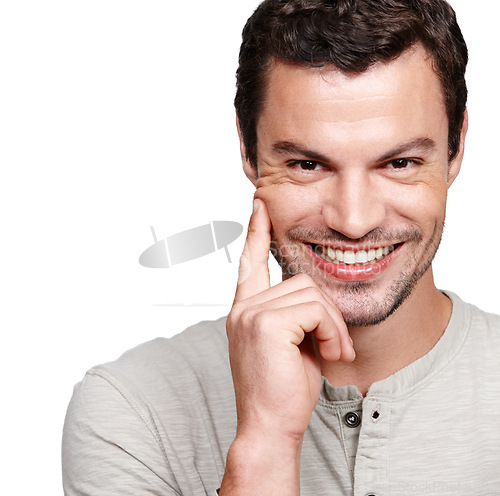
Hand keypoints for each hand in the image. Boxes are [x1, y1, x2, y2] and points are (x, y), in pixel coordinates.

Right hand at [219, 198, 354, 493]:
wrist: (270, 425)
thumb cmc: (283, 389)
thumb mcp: (289, 343)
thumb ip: (293, 314)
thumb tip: (311, 295)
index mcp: (246, 309)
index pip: (250, 261)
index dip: (257, 232)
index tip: (259, 206)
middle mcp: (244, 307)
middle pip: (301, 280)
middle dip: (327, 313)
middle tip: (336, 345)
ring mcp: (251, 313)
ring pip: (312, 294)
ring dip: (332, 325)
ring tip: (333, 352)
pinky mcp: (267, 324)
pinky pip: (316, 310)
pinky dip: (332, 331)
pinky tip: (330, 354)